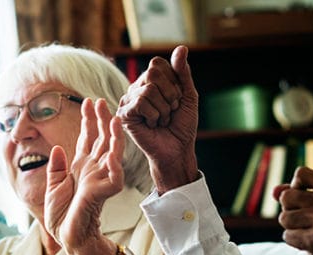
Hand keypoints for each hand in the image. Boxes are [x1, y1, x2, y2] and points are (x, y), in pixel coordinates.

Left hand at [45, 98, 124, 250]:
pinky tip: (114, 147)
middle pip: (101, 139)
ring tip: (113, 117)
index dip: (88, 121)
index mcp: (81, 167)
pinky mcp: (105, 192)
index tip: (87, 102)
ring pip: (112, 152)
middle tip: (100, 101)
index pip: (87, 139)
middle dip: (101, 120)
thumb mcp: (53, 187)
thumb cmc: (62, 215)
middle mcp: (93, 170)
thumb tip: (58, 147)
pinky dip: (115, 162)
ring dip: (114, 135)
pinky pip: (114, 175)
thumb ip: (56, 167)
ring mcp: (101, 179)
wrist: (67, 236)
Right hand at [118, 45, 199, 192]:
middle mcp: (137, 87)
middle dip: (170, 94)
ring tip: (162, 120)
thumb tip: (181, 48)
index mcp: (150, 80)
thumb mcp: (188, 95)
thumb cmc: (182, 124)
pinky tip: (153, 125)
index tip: (178, 99)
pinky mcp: (124, 114)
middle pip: (152, 73)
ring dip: (163, 109)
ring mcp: (128, 100)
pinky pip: (140, 103)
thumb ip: (182, 72)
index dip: (174, 81)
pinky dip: (154, 116)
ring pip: (148, 89)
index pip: (158, 64)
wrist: (177, 149)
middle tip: (171, 111)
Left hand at [274, 167, 312, 254]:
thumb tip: (274, 191)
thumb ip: (296, 193)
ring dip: (290, 227)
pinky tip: (308, 243)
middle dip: (289, 210)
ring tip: (307, 231)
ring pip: (284, 217)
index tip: (303, 198)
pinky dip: (293, 241)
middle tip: (305, 220)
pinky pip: (287, 235)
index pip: (301, 173)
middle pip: (287, 196)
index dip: (294, 186)